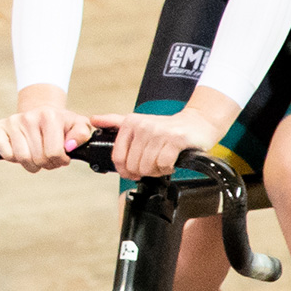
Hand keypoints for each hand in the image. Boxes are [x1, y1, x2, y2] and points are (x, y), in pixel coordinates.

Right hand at [0, 84, 94, 172]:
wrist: (43, 111)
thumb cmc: (62, 123)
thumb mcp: (79, 125)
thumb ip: (82, 135)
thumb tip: (70, 146)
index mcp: (49, 116)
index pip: (54, 154)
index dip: (60, 161)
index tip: (62, 156)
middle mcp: (29, 117)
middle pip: (38, 159)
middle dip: (47, 163)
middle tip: (50, 157)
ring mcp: (14, 121)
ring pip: (22, 158)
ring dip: (32, 164)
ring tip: (38, 155)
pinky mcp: (1, 127)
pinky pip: (5, 153)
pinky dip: (14, 159)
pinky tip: (22, 152)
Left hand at [89, 107, 221, 180]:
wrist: (197, 123)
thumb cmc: (167, 128)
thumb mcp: (138, 122)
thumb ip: (114, 122)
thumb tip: (93, 119)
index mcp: (130, 122)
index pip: (118, 158)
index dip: (126, 170)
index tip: (134, 171)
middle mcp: (143, 125)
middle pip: (134, 166)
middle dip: (144, 171)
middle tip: (153, 164)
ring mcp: (159, 132)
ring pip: (148, 167)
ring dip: (157, 170)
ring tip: (162, 162)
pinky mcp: (175, 140)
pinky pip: (164, 165)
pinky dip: (168, 169)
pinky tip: (171, 162)